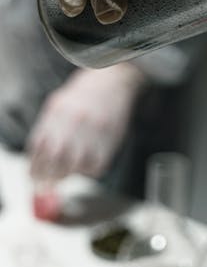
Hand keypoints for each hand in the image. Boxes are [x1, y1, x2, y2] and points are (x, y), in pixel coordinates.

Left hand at [28, 64, 145, 180]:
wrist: (113, 81)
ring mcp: (94, 129)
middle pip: (55, 157)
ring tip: (65, 173)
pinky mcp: (110, 140)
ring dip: (67, 175)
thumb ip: (46, 129)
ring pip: (75, 166)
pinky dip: (88, 171)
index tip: (33, 177)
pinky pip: (96, 167)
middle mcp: (75, 119)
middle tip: (45, 185)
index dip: (34, 166)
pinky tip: (85, 164)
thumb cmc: (82, 96)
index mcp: (58, 110)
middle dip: (47, 176)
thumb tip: (34, 162)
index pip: (39, 146)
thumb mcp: (58, 104)